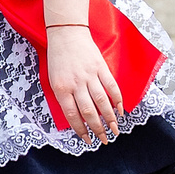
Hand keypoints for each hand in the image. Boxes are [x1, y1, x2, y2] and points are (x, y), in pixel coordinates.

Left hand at [44, 26, 121, 142]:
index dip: (81, 130)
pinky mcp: (101, 68)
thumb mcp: (53, 79)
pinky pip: (112, 87)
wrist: (66, 33)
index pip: (72, 115)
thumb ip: (64, 97)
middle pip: (89, 112)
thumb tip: (78, 117)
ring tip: (115, 131)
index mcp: (61, 88)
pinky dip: (118, 101)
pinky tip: (120, 111)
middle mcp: (76, 83)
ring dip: (110, 119)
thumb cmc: (58, 58)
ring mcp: (90, 75)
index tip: (87, 140)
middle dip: (97, 129)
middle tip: (104, 140)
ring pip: (102, 102)